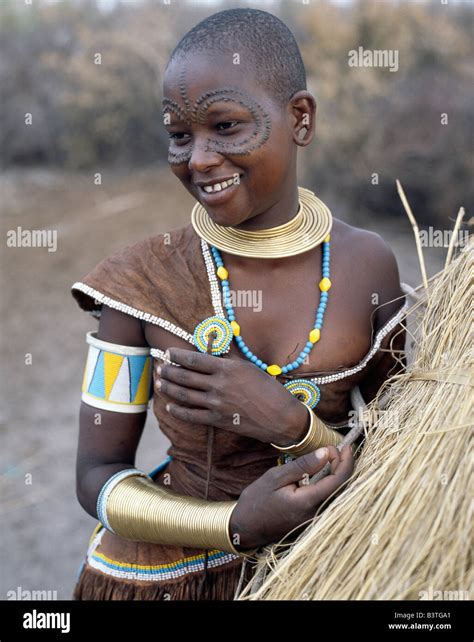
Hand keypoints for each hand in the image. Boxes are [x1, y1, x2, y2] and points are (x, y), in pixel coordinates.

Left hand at [155, 347, 308, 444]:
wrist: (280, 416)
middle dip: (168, 371)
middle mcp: (219, 385)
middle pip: (184, 376)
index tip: (167, 352)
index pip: (194, 359)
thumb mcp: (248, 367)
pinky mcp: (218, 420)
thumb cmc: (267, 388)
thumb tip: (212, 347)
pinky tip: (170, 407)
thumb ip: (227, 358)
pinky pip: (192, 415)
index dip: (177, 355)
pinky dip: (178, 411)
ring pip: (184, 395)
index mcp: (227, 368)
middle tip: (159, 367)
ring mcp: (217, 404)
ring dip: (169, 388)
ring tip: (159, 383)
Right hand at [229, 445, 353, 549]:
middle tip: (336, 449)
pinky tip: (325, 473)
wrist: (245, 528)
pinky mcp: (314, 522)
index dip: (345, 461)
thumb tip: (326, 452)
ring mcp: (317, 520)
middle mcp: (317, 514)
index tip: (344, 446)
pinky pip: (331, 500)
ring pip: (339, 494)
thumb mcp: (276, 477)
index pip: (339, 480)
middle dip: (344, 465)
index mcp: (308, 502)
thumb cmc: (257, 500)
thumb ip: (303, 465)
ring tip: (332, 457)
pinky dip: (332, 484)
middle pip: (344, 488)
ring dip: (339, 474)